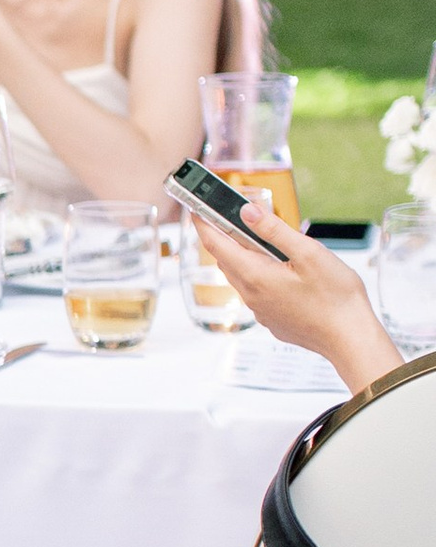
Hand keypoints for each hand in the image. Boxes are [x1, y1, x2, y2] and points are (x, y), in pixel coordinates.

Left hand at [190, 193, 399, 393]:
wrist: (350, 338)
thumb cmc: (336, 297)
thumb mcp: (308, 253)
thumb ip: (274, 231)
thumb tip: (247, 212)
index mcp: (255, 276)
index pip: (216, 246)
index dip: (203, 224)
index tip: (195, 208)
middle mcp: (251, 296)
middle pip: (227, 261)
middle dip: (223, 238)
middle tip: (228, 216)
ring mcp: (261, 311)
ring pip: (241, 277)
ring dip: (243, 256)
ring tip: (258, 239)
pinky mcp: (273, 319)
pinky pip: (256, 292)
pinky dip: (259, 274)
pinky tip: (280, 269)